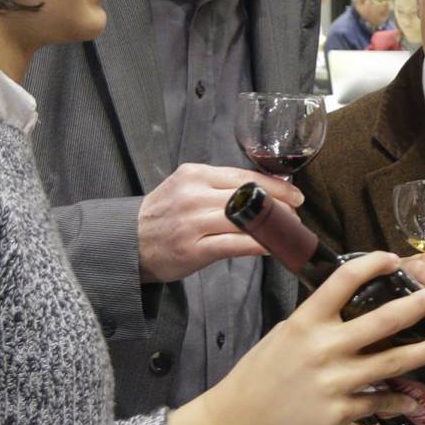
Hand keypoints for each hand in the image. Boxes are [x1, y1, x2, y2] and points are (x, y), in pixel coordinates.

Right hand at [138, 163, 301, 283]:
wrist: (128, 242)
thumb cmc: (163, 215)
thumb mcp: (186, 188)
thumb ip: (219, 186)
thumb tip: (263, 189)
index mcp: (194, 175)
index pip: (244, 176)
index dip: (275, 186)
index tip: (294, 193)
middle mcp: (194, 195)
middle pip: (248, 196)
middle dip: (279, 205)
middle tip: (296, 213)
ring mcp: (193, 223)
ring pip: (245, 220)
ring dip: (272, 226)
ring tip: (287, 231)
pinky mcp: (194, 249)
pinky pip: (235, 245)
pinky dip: (258, 245)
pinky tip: (271, 247)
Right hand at [170, 252, 424, 424]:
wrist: (237, 421)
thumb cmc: (259, 374)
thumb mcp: (284, 334)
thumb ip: (317, 320)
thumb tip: (350, 306)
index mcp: (306, 321)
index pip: (343, 280)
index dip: (372, 264)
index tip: (392, 259)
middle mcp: (323, 347)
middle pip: (381, 321)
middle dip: (415, 307)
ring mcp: (334, 382)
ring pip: (391, 364)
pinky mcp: (339, 412)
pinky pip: (379, 403)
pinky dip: (400, 400)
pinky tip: (416, 397)